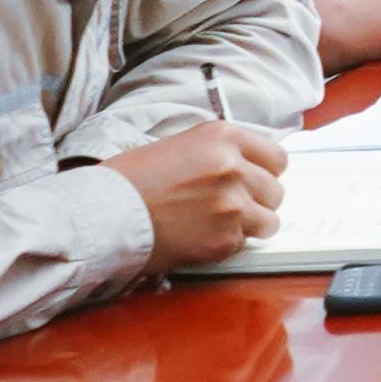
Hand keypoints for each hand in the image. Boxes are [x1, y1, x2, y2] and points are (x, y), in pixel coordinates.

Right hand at [103, 118, 291, 265]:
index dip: (266, 172)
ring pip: (269, 220)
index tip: (256, 180)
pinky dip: (227, 244)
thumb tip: (250, 167)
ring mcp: (232, 205)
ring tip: (221, 224)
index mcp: (223, 137)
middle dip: (259, 200)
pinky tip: (201, 237)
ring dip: (251, 225)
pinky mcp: (224, 238)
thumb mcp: (181, 146)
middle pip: (276, 190)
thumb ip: (220, 153)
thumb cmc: (132, 179)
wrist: (104, 214)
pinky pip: (244, 243)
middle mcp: (233, 167)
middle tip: (233, 206)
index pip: (277, 157)